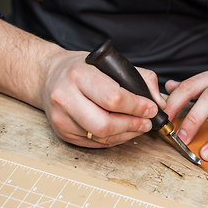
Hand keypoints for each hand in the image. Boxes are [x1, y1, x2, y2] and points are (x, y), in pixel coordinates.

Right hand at [42, 50, 165, 147]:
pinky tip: (123, 131)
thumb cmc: (82, 70)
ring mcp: (61, 119)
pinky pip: (95, 143)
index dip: (137, 107)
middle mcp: (65, 98)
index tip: (151, 109)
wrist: (49, 77)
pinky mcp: (63, 133)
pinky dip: (114, 139)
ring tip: (138, 126)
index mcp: (78, 75)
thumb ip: (140, 78)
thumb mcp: (110, 64)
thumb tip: (158, 103)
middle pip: (105, 124)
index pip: (112, 98)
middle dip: (132, 126)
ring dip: (126, 135)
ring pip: (101, 137)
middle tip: (147, 123)